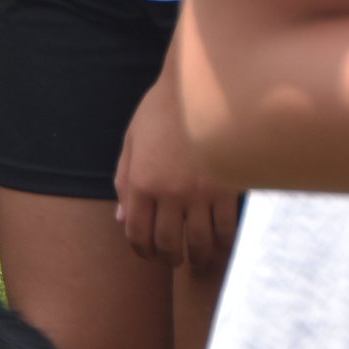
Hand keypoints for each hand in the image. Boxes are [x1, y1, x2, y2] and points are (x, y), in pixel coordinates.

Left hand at [113, 70, 239, 272]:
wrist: (197, 89)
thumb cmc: (160, 113)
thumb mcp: (131, 143)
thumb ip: (124, 182)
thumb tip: (121, 219)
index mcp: (140, 183)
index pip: (137, 232)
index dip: (141, 251)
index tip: (147, 256)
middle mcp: (168, 193)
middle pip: (167, 242)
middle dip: (168, 257)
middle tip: (173, 260)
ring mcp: (199, 193)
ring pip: (199, 241)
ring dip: (196, 257)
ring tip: (196, 259)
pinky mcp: (226, 188)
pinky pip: (225, 227)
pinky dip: (223, 243)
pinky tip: (220, 245)